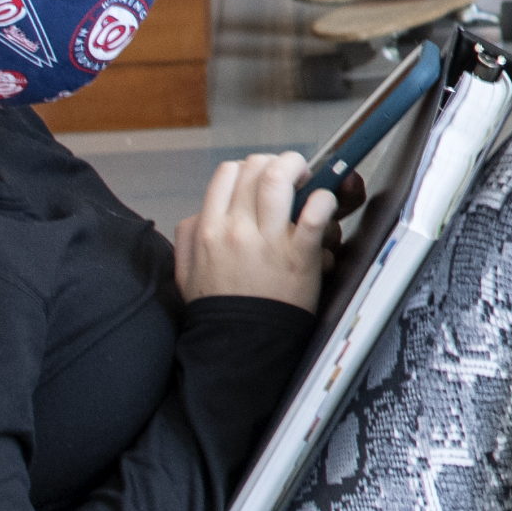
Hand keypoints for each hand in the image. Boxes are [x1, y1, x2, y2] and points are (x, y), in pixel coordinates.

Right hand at [174, 152, 341, 305]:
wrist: (238, 347)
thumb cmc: (219, 309)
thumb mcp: (186, 271)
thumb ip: (188, 237)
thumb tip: (201, 214)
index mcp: (209, 229)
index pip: (228, 173)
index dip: (250, 168)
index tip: (263, 178)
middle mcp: (236, 229)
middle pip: (257, 167)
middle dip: (279, 163)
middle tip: (293, 175)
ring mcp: (268, 241)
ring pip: (279, 178)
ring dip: (299, 170)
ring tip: (309, 181)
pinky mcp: (298, 256)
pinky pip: (313, 214)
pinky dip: (323, 201)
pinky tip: (325, 203)